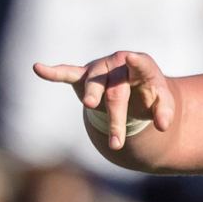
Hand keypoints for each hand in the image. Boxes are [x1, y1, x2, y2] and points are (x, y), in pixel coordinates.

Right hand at [34, 51, 174, 149]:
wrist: (132, 89)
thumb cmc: (148, 96)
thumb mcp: (161, 103)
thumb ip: (164, 113)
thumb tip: (164, 126)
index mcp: (143, 68)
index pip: (142, 66)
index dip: (137, 62)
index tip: (132, 57)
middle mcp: (120, 64)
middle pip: (116, 92)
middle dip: (116, 119)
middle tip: (117, 144)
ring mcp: (100, 68)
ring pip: (95, 84)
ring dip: (93, 96)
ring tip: (90, 104)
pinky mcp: (84, 75)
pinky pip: (67, 73)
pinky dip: (53, 72)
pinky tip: (38, 68)